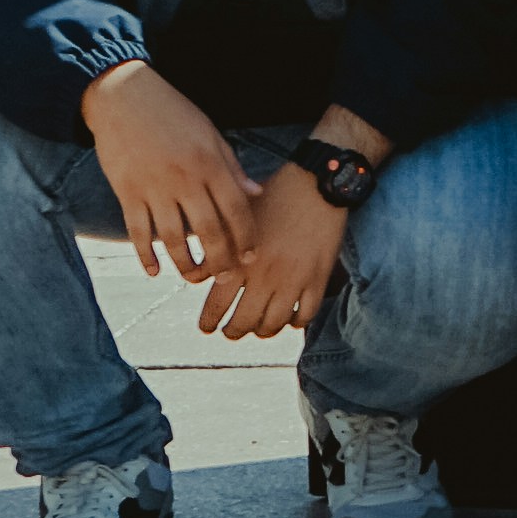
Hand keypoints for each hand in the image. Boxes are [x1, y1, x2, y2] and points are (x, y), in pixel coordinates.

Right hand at [80, 59, 259, 283]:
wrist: (123, 96)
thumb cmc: (172, 112)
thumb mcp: (210, 133)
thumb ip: (232, 166)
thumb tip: (255, 194)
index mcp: (210, 164)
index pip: (236, 210)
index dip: (246, 238)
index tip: (251, 259)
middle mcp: (185, 179)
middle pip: (209, 231)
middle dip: (221, 261)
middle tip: (226, 279)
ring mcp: (154, 188)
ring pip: (173, 239)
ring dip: (185, 265)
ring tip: (193, 278)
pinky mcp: (127, 192)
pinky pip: (138, 231)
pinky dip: (146, 255)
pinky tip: (154, 271)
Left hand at [204, 164, 351, 339]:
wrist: (315, 185)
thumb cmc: (273, 197)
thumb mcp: (236, 220)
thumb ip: (217, 250)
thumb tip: (198, 277)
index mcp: (240, 262)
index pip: (216, 307)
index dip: (209, 323)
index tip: (207, 328)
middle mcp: (264, 277)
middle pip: (244, 323)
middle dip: (233, 332)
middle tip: (231, 332)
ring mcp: (293, 280)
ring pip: (274, 324)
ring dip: (264, 331)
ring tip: (259, 328)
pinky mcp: (318, 279)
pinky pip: (306, 315)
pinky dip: (296, 322)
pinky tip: (291, 318)